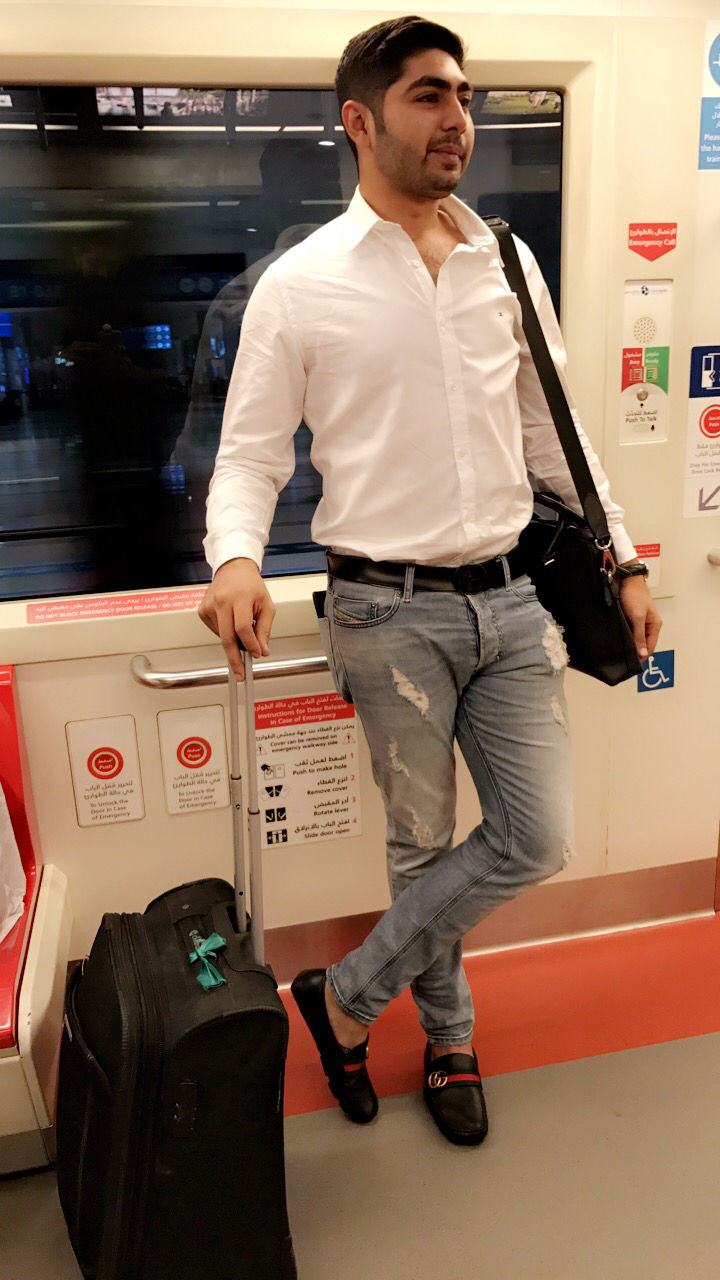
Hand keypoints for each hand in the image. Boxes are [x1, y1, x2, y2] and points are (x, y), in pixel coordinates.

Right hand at [198, 557, 274, 679]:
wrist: (233, 569)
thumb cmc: (250, 585)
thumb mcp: (266, 605)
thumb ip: (264, 629)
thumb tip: (262, 650)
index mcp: (240, 598)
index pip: (243, 628)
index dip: (250, 645)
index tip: (256, 654)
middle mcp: (222, 602)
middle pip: (227, 638)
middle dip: (234, 659)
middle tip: (240, 674)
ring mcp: (209, 606)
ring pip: (222, 636)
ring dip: (234, 641)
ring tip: (241, 626)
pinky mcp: (202, 611)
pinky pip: (216, 630)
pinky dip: (225, 632)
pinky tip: (230, 620)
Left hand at [618, 576, 662, 661]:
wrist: (627, 580)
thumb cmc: (634, 595)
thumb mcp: (637, 617)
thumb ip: (639, 636)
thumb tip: (642, 652)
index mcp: (655, 625)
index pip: (650, 647)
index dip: (642, 656)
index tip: (633, 665)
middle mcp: (650, 624)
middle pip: (645, 644)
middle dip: (637, 651)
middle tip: (625, 660)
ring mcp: (642, 621)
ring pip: (638, 638)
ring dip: (632, 644)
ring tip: (622, 651)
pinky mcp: (634, 617)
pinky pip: (633, 631)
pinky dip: (628, 636)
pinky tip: (621, 639)